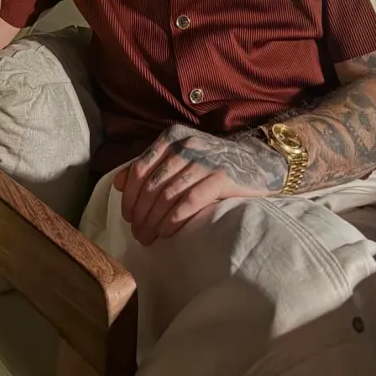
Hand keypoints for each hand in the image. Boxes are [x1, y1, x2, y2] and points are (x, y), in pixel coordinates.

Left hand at [114, 125, 285, 245]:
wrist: (258, 161)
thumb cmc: (213, 163)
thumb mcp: (180, 158)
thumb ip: (150, 166)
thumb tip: (117, 182)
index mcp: (172, 137)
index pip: (140, 168)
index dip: (130, 195)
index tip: (127, 216)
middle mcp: (186, 145)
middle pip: (152, 184)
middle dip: (140, 213)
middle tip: (137, 233)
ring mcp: (205, 160)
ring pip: (168, 194)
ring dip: (153, 220)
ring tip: (148, 237)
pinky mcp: (222, 177)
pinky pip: (190, 201)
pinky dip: (174, 219)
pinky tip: (167, 232)